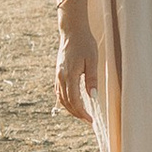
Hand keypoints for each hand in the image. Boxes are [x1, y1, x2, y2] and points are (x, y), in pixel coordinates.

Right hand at [55, 2, 98, 119]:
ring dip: (71, 109)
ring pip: (61, 98)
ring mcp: (58, 75)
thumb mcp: (92, 60)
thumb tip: (93, 96)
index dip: (82, 112)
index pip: (74, 100)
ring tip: (82, 114)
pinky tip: (72, 103)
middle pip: (66, 102)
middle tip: (88, 121)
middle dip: (77, 113)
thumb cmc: (85, 43)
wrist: (72, 31)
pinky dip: (65, 100)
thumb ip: (92, 79)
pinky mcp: (58, 72)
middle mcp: (61, 77)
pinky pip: (59, 91)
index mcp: (69, 75)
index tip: (91, 120)